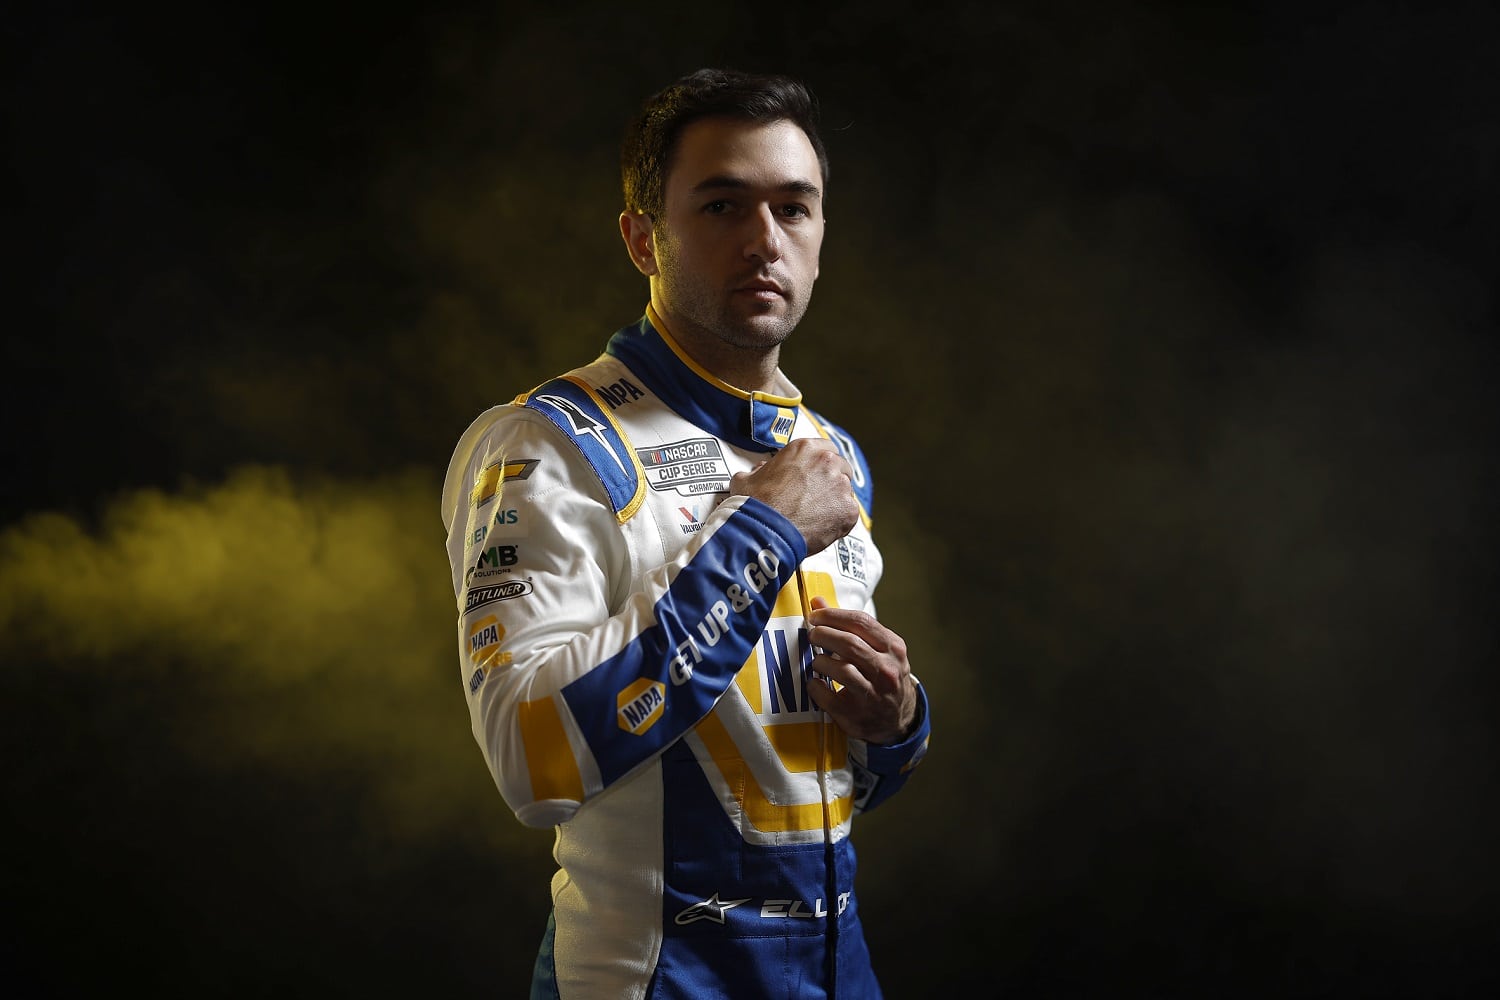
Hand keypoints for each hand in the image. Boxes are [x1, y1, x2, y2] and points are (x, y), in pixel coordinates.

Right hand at [728, 438, 857, 553]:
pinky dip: (839, 520)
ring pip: (846, 491)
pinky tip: (822, 526)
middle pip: (841, 467)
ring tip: (817, 515)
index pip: (826, 448)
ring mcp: (840, 486)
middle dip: (832, 480)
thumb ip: (759, 471)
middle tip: (818, 496)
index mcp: (805, 449)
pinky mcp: (848, 509)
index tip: (818, 472)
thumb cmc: (755, 506)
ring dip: (835, 500)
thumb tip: (759, 473)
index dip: (822, 463)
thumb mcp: (746, 479)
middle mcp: (826, 462)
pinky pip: (849, 513)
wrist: (764, 532)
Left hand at [804, 596, 918, 744]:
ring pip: (842, 670)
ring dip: (821, 661)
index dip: (833, 615)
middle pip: (849, 643)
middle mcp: (887, 670)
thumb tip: (817, 602)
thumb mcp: (876, 648)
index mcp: (893, 648)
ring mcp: (874, 694)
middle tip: (812, 634)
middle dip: (824, 634)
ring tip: (817, 660)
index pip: (861, 622)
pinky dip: (816, 687)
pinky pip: (829, 697)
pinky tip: (815, 682)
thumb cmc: (882, 675)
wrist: (898, 718)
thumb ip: (848, 625)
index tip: (815, 615)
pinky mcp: (857, 714)